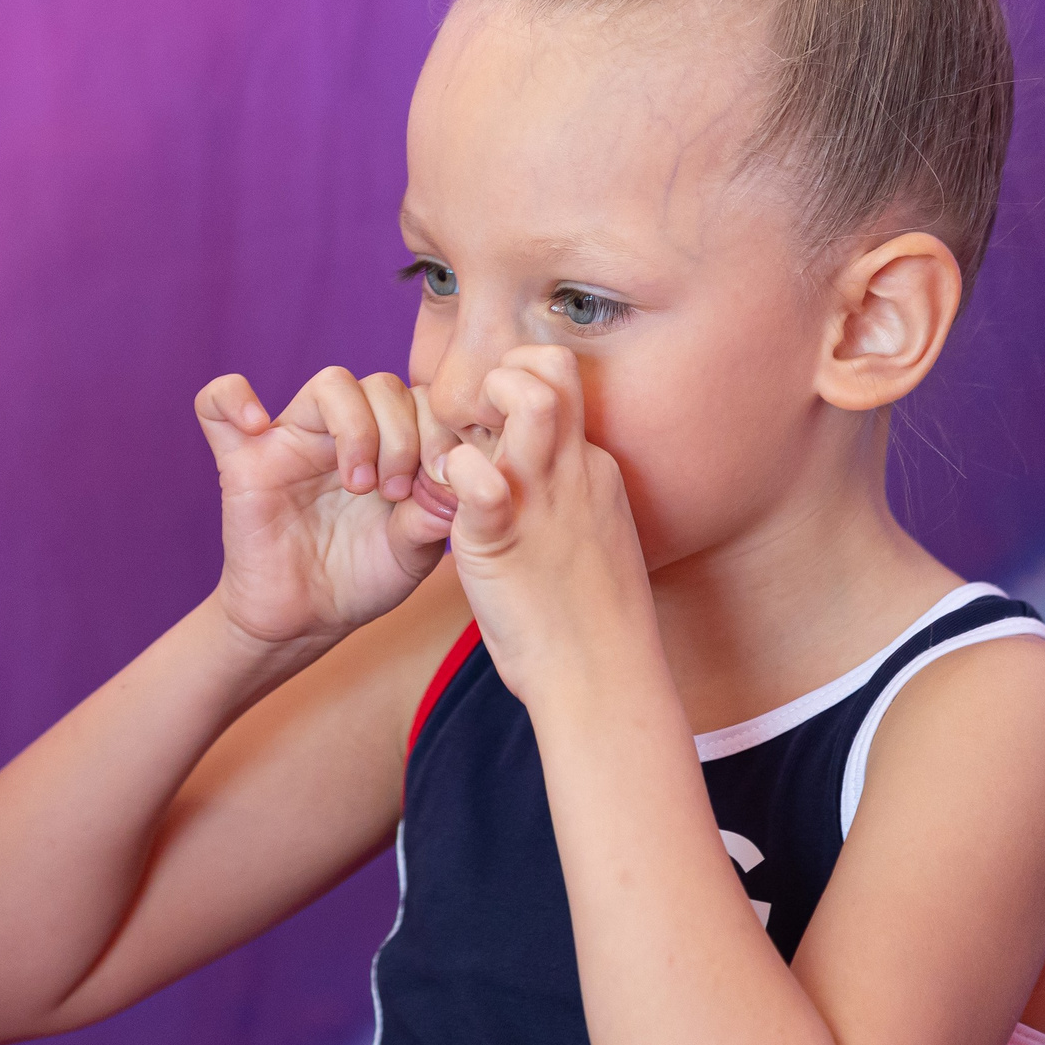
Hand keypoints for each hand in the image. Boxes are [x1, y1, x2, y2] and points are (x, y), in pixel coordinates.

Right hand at [198, 366, 452, 645]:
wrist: (305, 619)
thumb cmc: (360, 578)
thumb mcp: (413, 552)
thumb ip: (435, 515)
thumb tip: (460, 479)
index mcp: (389, 444)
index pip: (421, 401)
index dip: (437, 431)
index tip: (439, 481)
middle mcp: (342, 433)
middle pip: (381, 385)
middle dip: (401, 435)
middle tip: (395, 491)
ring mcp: (292, 440)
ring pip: (329, 384)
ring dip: (356, 427)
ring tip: (357, 484)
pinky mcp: (242, 461)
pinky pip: (216, 404)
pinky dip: (233, 398)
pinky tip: (258, 426)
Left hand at [439, 347, 655, 694]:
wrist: (603, 677)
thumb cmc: (591, 621)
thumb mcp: (589, 541)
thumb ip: (564, 504)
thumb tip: (528, 487)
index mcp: (592, 471)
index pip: (562, 389)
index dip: (517, 386)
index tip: (486, 421)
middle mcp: (574, 470)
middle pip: (554, 368)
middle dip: (506, 367)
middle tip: (468, 417)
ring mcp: (544, 499)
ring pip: (528, 399)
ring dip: (484, 401)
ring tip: (457, 446)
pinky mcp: (504, 537)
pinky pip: (480, 476)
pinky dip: (455, 471)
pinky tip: (441, 494)